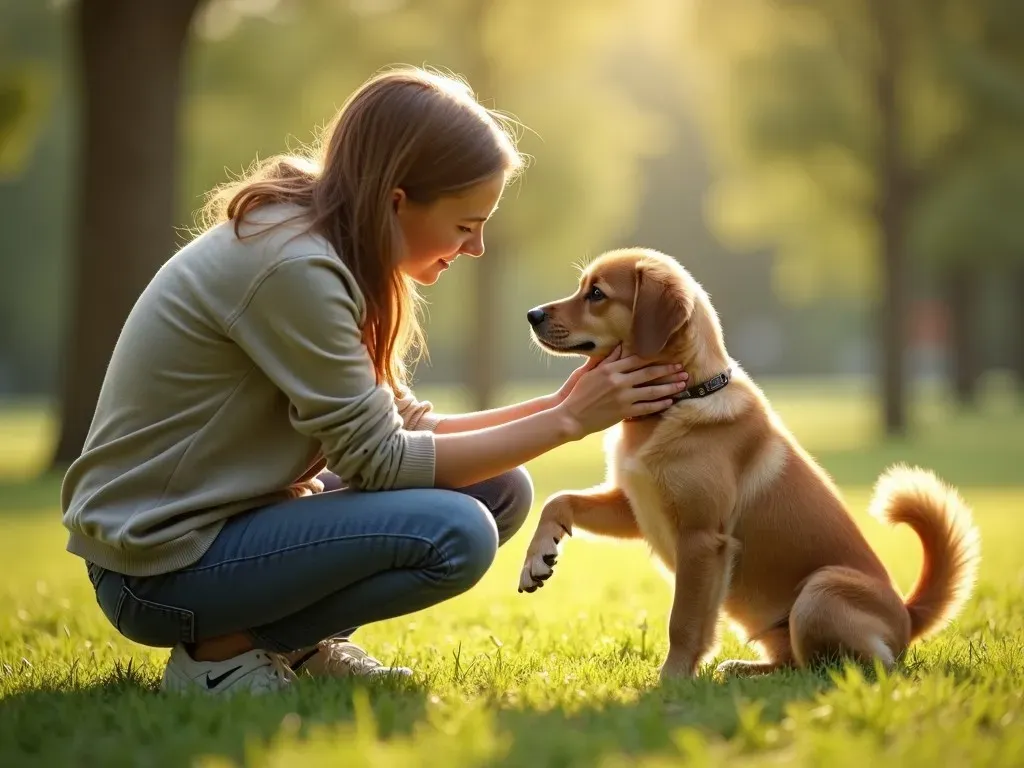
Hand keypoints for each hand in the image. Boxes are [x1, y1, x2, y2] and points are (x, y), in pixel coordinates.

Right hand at [554, 346, 688, 437]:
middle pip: (648, 374)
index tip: (668, 357)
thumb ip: (607, 360)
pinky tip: (670, 401)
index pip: (637, 360)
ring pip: (651, 391)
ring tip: (682, 385)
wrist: (571, 416)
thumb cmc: (579, 393)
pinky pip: (646, 407)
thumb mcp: (590, 372)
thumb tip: (619, 346)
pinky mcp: (623, 412)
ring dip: (669, 387)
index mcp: (610, 369)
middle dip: (668, 371)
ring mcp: (622, 397)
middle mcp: (618, 381)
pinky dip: (659, 404)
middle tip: (682, 369)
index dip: (655, 358)